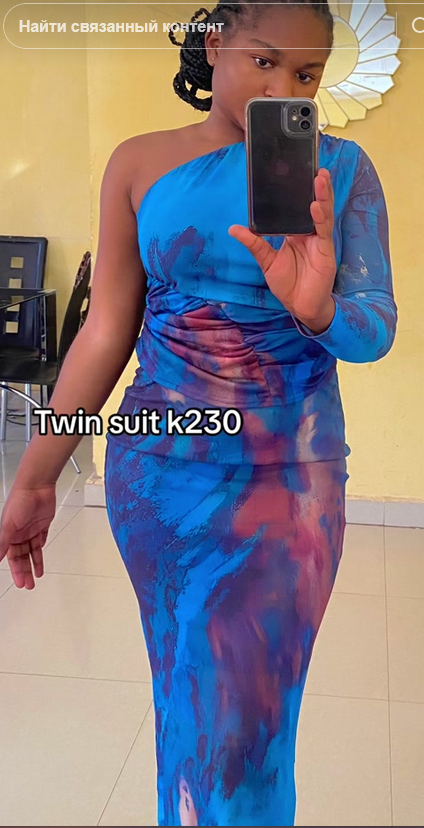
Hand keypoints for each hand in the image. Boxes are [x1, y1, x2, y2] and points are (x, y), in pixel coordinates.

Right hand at [0, 485, 55, 588]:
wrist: (37, 487)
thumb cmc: (19, 501)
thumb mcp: (8, 525)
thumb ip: (2, 543)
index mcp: (10, 535)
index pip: (13, 558)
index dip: (17, 571)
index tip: (20, 583)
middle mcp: (20, 533)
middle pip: (23, 557)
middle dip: (25, 571)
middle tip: (29, 585)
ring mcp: (31, 529)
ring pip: (33, 551)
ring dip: (35, 563)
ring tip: (38, 576)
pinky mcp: (42, 524)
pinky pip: (41, 539)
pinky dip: (41, 549)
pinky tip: (41, 557)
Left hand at [229, 168, 336, 332]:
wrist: (301, 307)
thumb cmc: (288, 285)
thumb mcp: (266, 262)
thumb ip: (254, 244)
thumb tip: (234, 228)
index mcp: (296, 233)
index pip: (297, 207)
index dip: (298, 191)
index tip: (294, 172)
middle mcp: (309, 233)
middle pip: (314, 205)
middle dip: (315, 186)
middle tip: (314, 166)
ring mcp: (319, 241)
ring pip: (323, 213)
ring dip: (322, 195)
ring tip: (320, 177)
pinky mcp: (325, 251)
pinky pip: (324, 231)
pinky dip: (320, 218)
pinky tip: (316, 206)